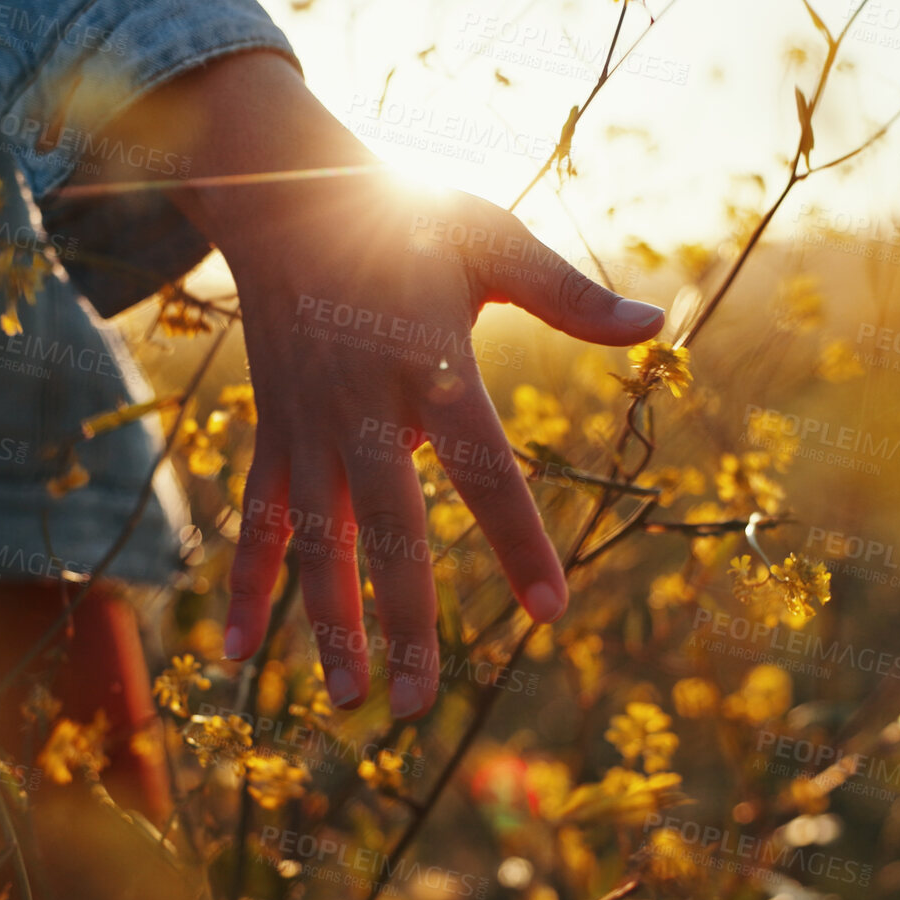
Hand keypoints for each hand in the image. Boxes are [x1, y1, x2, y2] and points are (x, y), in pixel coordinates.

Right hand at [94, 53, 664, 718]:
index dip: (515, 538)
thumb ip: (568, 294)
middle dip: (405, 618)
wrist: (283, 193)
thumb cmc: (404, 216)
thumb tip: (658, 324)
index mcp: (428, 363)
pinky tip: (241, 655)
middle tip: (422, 706)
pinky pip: (260, 520)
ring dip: (330, 622)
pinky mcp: (275, 433)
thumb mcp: (489, 238)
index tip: (550, 610)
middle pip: (386, 527)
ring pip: (317, 540)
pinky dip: (248, 585)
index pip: (482, 466)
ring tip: (349, 699)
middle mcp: (361, 407)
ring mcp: (308, 427)